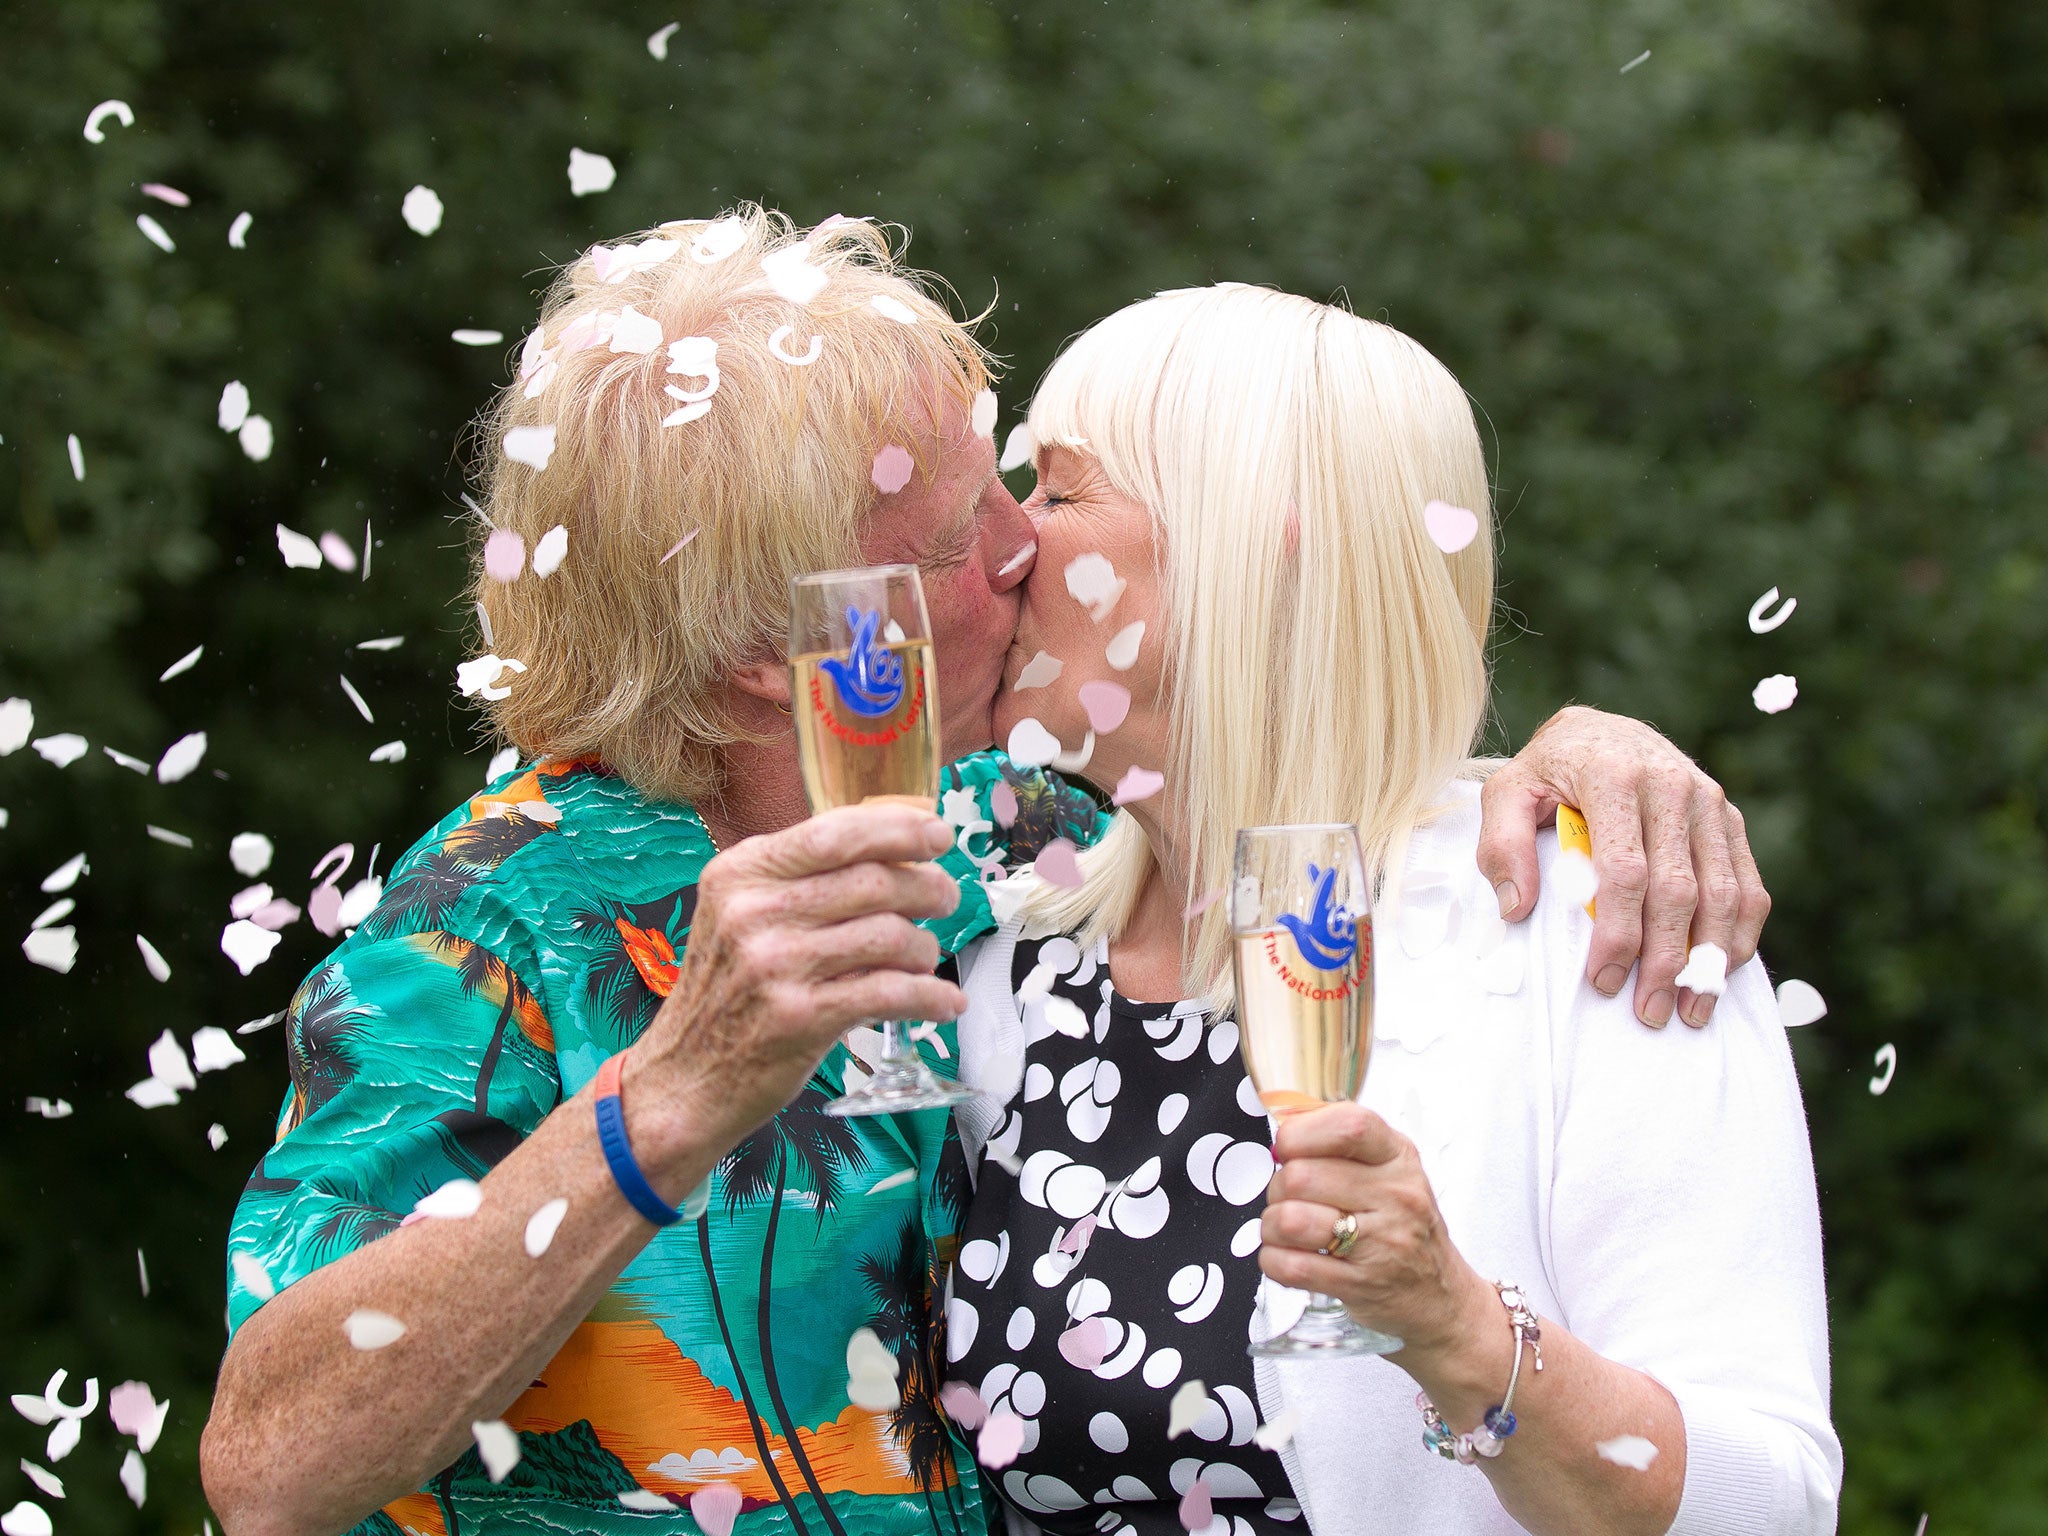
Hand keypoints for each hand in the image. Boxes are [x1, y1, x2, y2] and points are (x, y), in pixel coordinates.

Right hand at [624, 803, 964, 1174]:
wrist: (683, 1076)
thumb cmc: (726, 992)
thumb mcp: (739, 915)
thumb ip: (801, 879)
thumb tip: (893, 851)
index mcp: (741, 874)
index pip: (834, 833)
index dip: (899, 829)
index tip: (937, 834)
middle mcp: (753, 912)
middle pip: (873, 880)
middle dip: (927, 886)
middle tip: (945, 898)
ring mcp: (774, 965)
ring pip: (889, 934)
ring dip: (926, 946)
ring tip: (928, 956)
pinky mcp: (800, 1017)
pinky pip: (890, 992)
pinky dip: (930, 996)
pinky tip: (944, 1001)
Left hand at [1257, 1103, 1492, 1359]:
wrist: (1439, 1296)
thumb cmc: (1401, 1225)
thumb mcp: (1387, 1169)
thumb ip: (1338, 1140)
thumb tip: (1284, 1120)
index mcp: (1398, 1157)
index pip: (1349, 1125)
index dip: (1302, 1132)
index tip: (1288, 1147)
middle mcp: (1396, 1196)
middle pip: (1302, 1176)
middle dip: (1278, 1187)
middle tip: (1289, 1198)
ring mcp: (1382, 1243)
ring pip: (1291, 1220)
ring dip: (1272, 1226)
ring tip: (1286, 1229)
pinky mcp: (1360, 1284)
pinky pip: (1292, 1266)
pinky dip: (1274, 1261)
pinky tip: (1288, 1257)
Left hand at [1477, 705, 1769, 1027]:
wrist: (1601, 730)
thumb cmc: (1548, 772)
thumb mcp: (1507, 792)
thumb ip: (1502, 844)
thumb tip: (1517, 909)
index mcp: (1613, 776)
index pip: (1624, 871)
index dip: (1617, 933)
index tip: (1603, 981)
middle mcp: (1670, 784)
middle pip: (1678, 890)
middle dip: (1667, 961)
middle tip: (1650, 1013)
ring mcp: (1707, 801)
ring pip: (1723, 892)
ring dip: (1711, 959)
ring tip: (1691, 1009)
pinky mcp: (1729, 817)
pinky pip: (1748, 884)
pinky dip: (1738, 933)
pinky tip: (1720, 973)